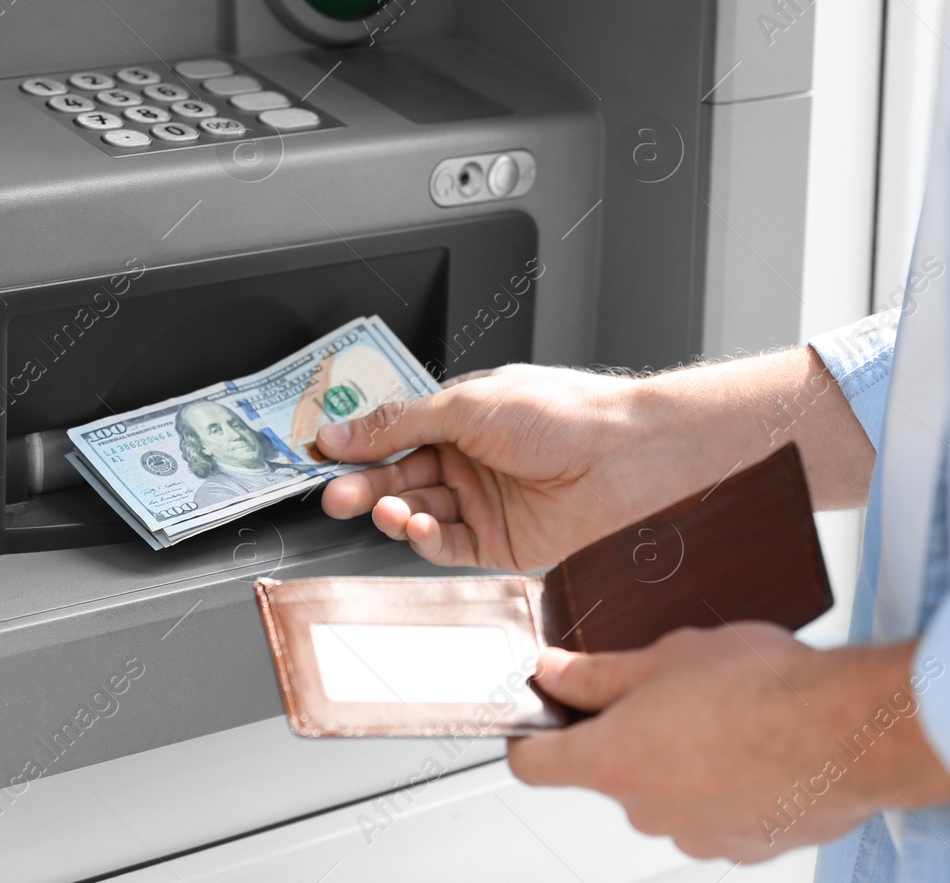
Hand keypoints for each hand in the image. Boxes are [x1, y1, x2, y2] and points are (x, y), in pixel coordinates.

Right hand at [317, 364, 701, 571]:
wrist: (626, 455)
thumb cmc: (565, 414)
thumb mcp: (467, 405)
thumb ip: (400, 423)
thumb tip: (343, 431)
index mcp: (463, 417)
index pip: (396, 435)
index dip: (359, 446)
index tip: (324, 455)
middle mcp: (471, 460)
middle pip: (400, 478)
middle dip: (364, 486)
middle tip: (335, 495)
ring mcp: (485, 503)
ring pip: (419, 513)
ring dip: (392, 512)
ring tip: (378, 508)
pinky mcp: (500, 544)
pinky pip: (447, 546)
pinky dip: (423, 538)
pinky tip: (412, 525)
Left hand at [506, 628, 949, 861]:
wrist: (854, 732)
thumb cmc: (766, 688)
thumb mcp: (666, 655)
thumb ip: (598, 673)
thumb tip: (554, 673)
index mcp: (613, 761)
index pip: (533, 764)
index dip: (530, 735)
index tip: (541, 715)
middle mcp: (647, 811)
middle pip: (610, 772)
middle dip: (628, 733)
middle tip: (666, 689)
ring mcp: (697, 837)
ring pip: (667, 792)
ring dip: (682, 759)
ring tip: (724, 713)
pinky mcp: (745, 848)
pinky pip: (716, 812)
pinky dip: (726, 785)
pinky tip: (756, 748)